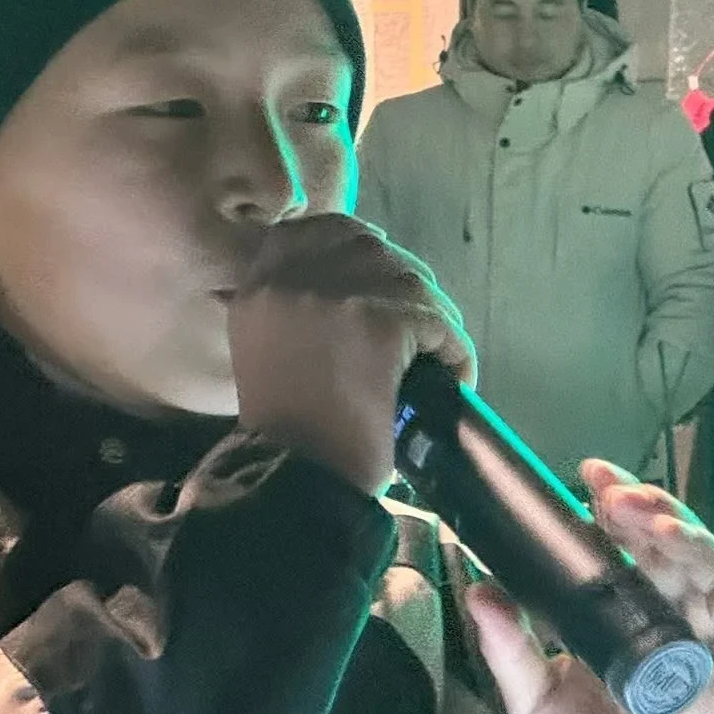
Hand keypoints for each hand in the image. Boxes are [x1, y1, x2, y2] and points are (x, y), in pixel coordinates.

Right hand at [230, 214, 473, 495]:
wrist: (293, 482)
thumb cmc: (288, 438)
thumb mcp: (270, 355)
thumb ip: (298, 313)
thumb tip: (363, 290)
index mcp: (259, 287)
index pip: (319, 230)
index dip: (359, 251)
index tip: (380, 283)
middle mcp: (289, 279)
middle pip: (372, 250)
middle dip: (405, 286)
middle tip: (422, 331)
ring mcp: (335, 295)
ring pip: (411, 282)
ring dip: (434, 320)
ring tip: (439, 359)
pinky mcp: (379, 322)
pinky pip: (437, 320)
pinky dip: (454, 349)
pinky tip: (454, 377)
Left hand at [464, 460, 713, 713]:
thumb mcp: (534, 705)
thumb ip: (510, 651)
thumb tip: (478, 590)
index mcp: (623, 608)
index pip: (626, 540)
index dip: (614, 503)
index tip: (589, 475)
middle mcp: (669, 614)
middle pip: (673, 544)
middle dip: (651, 510)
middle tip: (618, 496)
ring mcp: (705, 644)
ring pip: (713, 574)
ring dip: (692, 544)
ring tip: (661, 529)